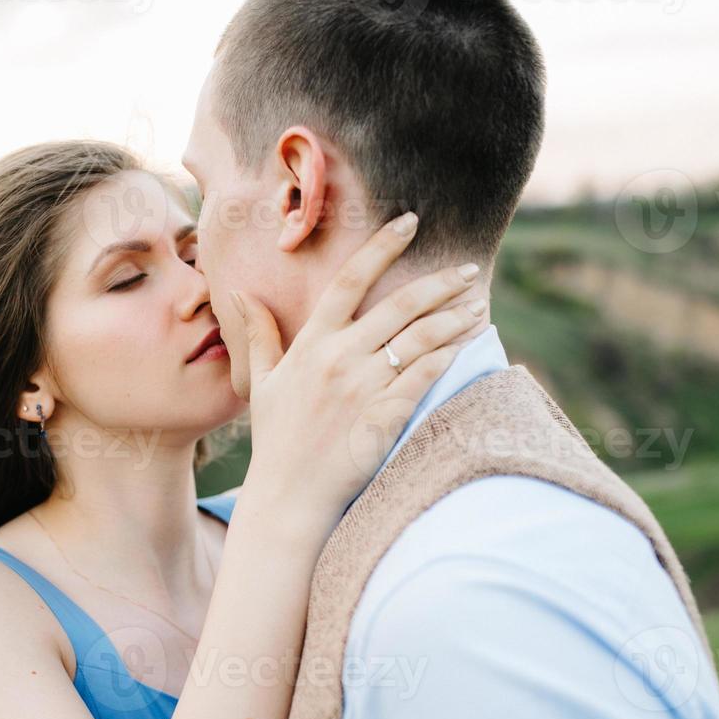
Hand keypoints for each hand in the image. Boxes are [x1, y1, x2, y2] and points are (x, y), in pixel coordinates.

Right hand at [225, 213, 485, 531]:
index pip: (349, 279)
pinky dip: (452, 354)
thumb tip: (240, 294)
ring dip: (455, 317)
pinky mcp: (384, 416)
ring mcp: (363, 387)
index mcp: (311, 343)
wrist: (289, 495)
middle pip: (398, 304)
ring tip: (478, 304)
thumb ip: (259, 334)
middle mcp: (339, 358)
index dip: (383, 246)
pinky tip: (471, 341)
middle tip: (468, 269)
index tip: (410, 222)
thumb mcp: (262, 383)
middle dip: (439, 282)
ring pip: (420, 338)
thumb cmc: (276, 441)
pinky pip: (426, 375)